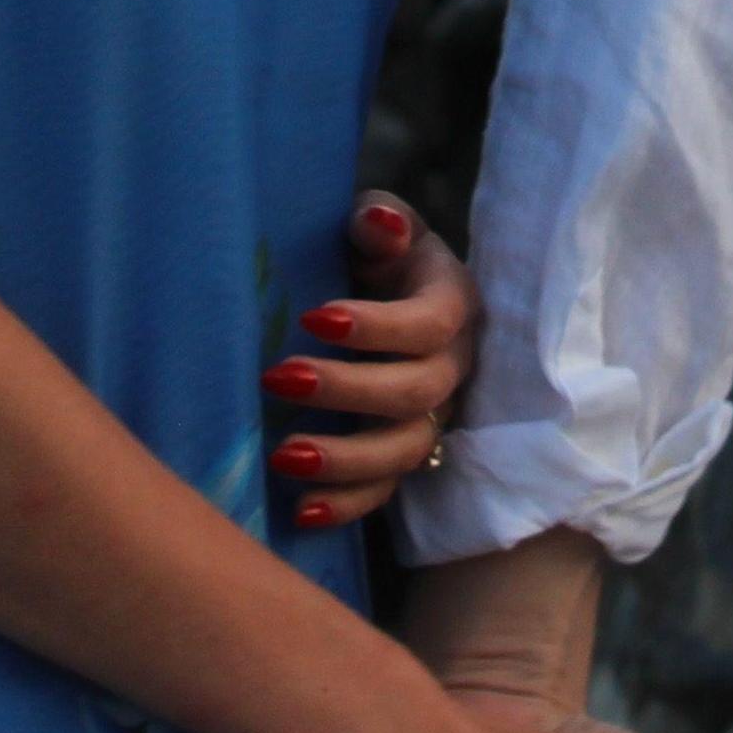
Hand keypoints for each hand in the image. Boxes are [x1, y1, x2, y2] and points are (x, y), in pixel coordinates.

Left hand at [265, 191, 478, 531]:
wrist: (383, 289)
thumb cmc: (377, 252)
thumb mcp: (379, 225)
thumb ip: (380, 222)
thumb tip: (380, 223)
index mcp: (452, 302)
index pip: (429, 324)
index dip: (377, 327)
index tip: (312, 318)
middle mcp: (453, 365)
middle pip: (416, 393)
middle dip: (348, 392)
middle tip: (279, 378)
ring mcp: (434, 416)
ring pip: (404, 450)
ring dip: (345, 459)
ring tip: (282, 454)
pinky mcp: (406, 452)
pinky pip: (386, 490)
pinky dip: (347, 505)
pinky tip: (301, 511)